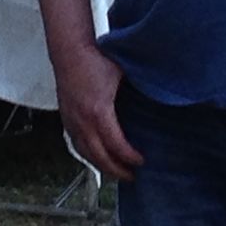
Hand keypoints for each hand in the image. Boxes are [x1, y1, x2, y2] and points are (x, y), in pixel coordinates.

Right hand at [51, 45, 143, 181]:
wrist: (69, 49)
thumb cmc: (96, 58)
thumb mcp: (123, 73)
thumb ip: (138, 88)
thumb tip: (160, 95)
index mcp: (99, 111)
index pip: (116, 145)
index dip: (129, 157)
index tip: (141, 161)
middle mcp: (83, 120)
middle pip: (99, 156)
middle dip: (116, 170)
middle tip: (131, 176)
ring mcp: (71, 120)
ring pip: (85, 153)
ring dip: (100, 166)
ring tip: (115, 171)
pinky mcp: (65, 116)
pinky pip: (76, 143)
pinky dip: (87, 154)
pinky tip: (96, 156)